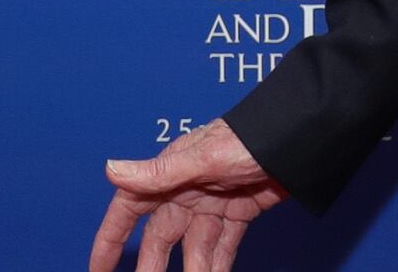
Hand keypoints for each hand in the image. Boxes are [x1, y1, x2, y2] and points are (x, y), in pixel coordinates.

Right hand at [88, 118, 287, 271]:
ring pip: (194, 247)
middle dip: (152, 266)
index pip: (130, 209)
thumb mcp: (203, 158)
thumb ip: (159, 171)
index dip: (110, 238)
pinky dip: (218, 265)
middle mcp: (187, 189)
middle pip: (161, 237)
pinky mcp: (238, 212)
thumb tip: (110, 169)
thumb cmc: (249, 138)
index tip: (98, 268)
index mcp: (170, 173)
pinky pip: (223, 245)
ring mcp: (213, 202)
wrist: (299, 138)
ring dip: (192, 271)